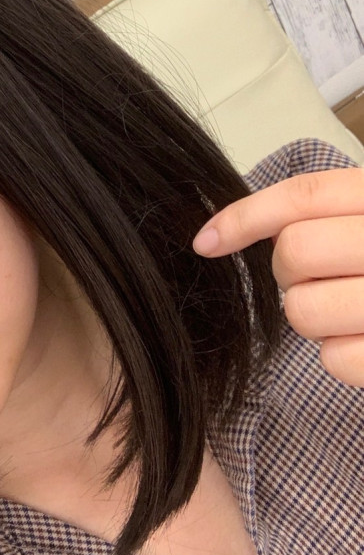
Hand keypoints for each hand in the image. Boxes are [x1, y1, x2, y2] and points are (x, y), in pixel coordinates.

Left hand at [192, 167, 363, 386]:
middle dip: (291, 270)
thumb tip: (230, 230)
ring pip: (304, 311)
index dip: (244, 216)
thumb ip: (335, 212)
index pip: (305, 195)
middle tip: (325, 274)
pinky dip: (344, 356)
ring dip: (315, 316)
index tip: (205, 241)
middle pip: (295, 253)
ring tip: (356, 309)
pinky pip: (335, 359)